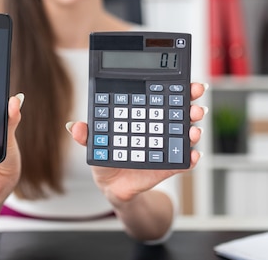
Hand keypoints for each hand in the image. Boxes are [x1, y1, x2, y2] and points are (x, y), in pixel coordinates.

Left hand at [67, 82, 206, 203]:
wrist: (111, 184)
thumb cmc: (106, 155)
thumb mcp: (94, 142)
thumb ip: (86, 134)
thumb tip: (74, 126)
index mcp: (144, 114)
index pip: (161, 96)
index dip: (174, 87)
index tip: (183, 83)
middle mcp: (159, 126)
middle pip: (180, 111)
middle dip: (191, 105)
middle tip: (194, 104)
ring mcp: (165, 145)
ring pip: (185, 133)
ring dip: (193, 129)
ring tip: (193, 130)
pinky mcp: (168, 166)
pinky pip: (183, 161)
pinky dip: (190, 159)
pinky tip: (192, 156)